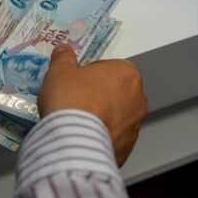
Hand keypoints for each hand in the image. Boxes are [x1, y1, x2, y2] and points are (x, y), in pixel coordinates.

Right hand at [38, 44, 147, 165]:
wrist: (74, 140)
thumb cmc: (71, 98)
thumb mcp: (60, 71)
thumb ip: (63, 58)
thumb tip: (64, 50)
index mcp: (127, 73)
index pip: (107, 68)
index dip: (87, 74)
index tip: (73, 82)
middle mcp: (138, 98)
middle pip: (114, 91)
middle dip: (97, 95)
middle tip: (74, 100)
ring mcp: (135, 125)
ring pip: (115, 115)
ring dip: (100, 116)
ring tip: (76, 120)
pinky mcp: (128, 147)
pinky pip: (112, 136)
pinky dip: (99, 135)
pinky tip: (82, 135)